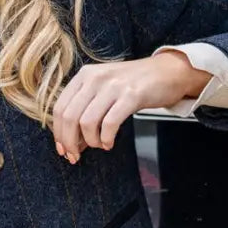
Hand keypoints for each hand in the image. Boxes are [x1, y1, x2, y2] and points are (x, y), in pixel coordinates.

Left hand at [52, 51, 207, 159]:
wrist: (169, 71)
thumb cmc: (135, 83)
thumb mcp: (104, 88)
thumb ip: (86, 109)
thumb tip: (72, 140)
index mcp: (84, 76)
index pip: (59, 108)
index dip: (58, 133)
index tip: (63, 149)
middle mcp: (95, 78)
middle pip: (69, 117)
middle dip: (70, 142)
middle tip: (75, 156)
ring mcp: (113, 86)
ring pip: (86, 122)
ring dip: (90, 142)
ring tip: (99, 145)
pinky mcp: (131, 95)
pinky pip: (109, 123)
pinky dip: (106, 139)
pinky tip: (109, 143)